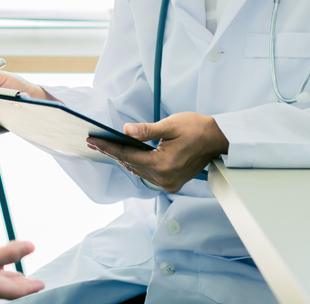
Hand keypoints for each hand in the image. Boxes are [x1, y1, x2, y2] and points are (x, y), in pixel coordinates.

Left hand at [86, 112, 229, 193]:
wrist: (217, 139)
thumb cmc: (196, 128)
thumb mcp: (170, 125)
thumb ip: (146, 130)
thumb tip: (126, 130)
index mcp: (164, 164)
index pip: (128, 156)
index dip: (108, 147)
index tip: (92, 140)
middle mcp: (164, 178)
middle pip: (130, 165)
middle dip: (111, 152)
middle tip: (93, 142)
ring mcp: (168, 183)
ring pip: (137, 171)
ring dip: (122, 159)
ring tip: (105, 147)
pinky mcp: (171, 183)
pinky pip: (147, 174)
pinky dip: (136, 164)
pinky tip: (126, 155)